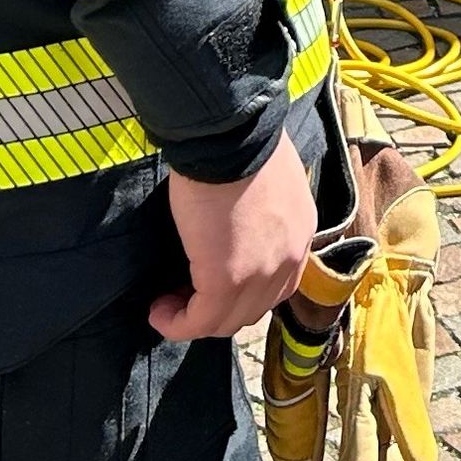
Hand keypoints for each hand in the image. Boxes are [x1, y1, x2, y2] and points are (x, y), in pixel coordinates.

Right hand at [152, 131, 319, 340]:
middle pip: (254, 308)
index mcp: (300, 232)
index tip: (208, 281)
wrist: (230, 136)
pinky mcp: (227, 280)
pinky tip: (160, 312)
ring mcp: (261, 274)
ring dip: (195, 320)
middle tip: (183, 295)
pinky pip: (201, 320)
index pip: (278, 284)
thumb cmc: (240, 145)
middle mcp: (289, 259)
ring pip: (228, 320)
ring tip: (168, 305)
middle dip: (217, 309)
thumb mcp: (266, 181)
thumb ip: (261, 210)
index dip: (242, 293)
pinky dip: (178, 324)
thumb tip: (234, 220)